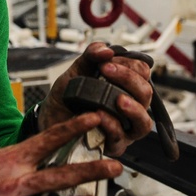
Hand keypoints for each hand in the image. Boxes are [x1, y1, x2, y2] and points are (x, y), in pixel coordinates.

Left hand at [40, 42, 153, 156]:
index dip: (130, 64)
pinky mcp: (113, 146)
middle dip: (129, 79)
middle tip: (107, 70)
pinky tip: (100, 115)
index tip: (109, 60)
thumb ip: (91, 56)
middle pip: (146, 94)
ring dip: (133, 108)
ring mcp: (125, 129)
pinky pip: (120, 137)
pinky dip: (111, 125)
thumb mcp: (78, 70)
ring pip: (143, 121)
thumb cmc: (68, 97)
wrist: (49, 118)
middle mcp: (131, 109)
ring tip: (118, 99)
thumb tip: (105, 50)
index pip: (143, 73)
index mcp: (127, 88)